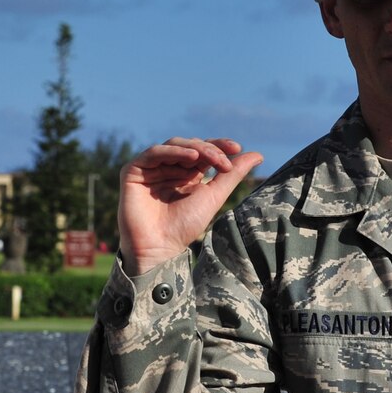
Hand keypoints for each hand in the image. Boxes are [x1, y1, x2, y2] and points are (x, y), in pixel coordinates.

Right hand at [117, 137, 263, 274]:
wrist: (159, 246)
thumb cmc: (184, 226)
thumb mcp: (213, 197)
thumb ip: (232, 175)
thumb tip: (258, 155)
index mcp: (186, 173)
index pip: (203, 151)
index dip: (219, 146)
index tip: (237, 148)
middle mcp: (168, 168)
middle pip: (190, 146)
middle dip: (209, 150)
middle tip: (225, 162)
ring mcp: (150, 168)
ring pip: (174, 145)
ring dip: (195, 149)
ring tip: (211, 158)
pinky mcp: (133, 171)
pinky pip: (154, 153)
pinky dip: (174, 152)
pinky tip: (191, 158)